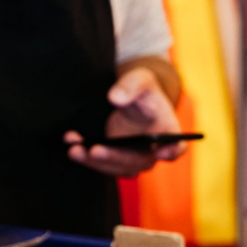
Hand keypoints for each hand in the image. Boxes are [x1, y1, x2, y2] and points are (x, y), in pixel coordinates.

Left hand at [65, 66, 185, 177]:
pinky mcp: (114, 157)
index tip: (162, 153)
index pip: (176, 147)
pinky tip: (71, 142)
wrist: (131, 97)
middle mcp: (152, 151)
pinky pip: (100, 161)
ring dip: (94, 162)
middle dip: (115, 158)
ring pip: (117, 167)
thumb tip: (115, 98)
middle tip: (95, 150)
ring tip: (74, 150)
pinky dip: (85, 155)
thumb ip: (130, 86)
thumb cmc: (142, 90)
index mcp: (167, 132)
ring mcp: (132, 157)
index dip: (171, 151)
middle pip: (138, 162)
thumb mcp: (140, 80)